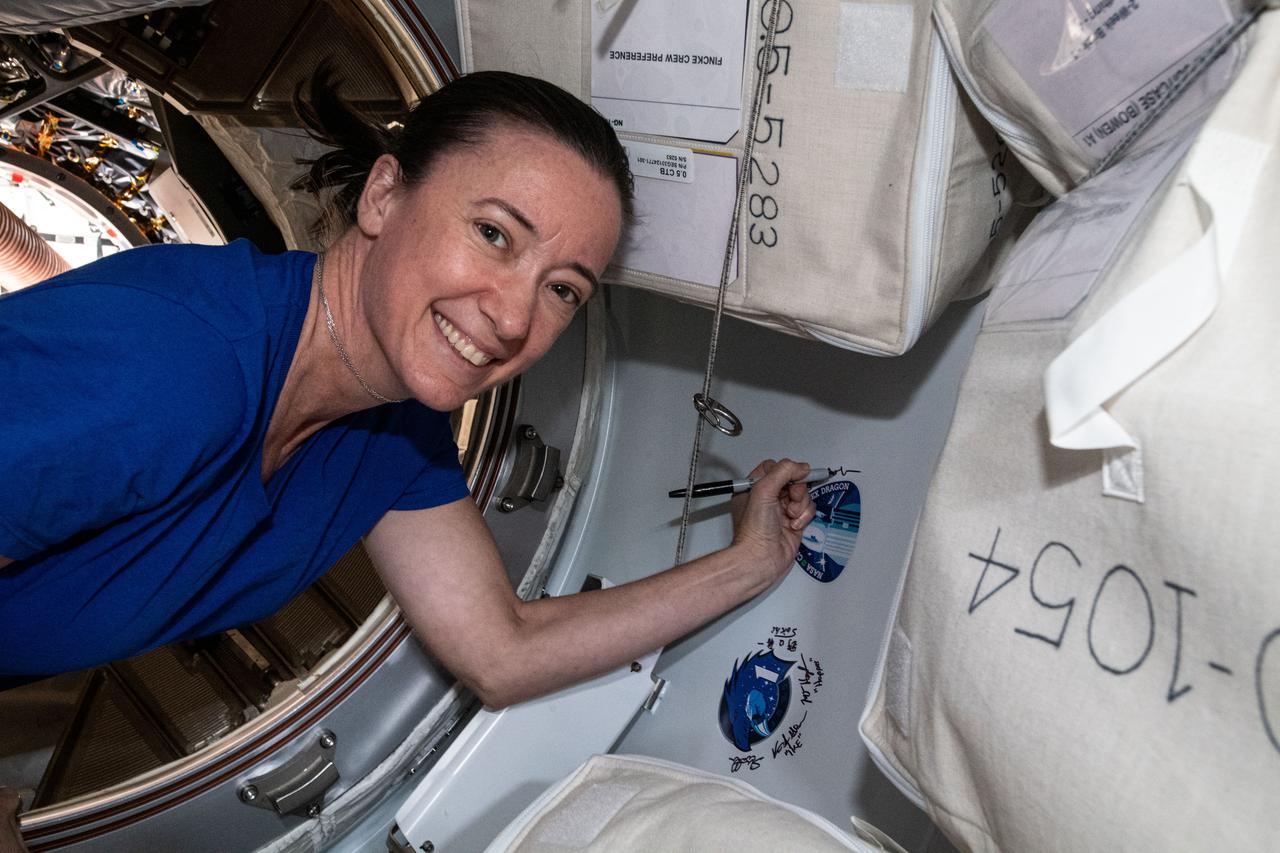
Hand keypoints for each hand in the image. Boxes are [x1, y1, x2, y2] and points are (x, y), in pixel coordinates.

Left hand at [729, 458, 816, 590]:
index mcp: (754, 488)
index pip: (774, 468)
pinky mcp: (794, 523)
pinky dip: (804, 517)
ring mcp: (781, 511)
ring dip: (800, 505)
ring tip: (790, 515)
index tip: (794, 475)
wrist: (761, 558)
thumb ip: (783, 472)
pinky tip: (793, 526)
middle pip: (792, 481)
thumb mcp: (763, 490)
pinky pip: (808, 511)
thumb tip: (801, 467)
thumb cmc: (754, 530)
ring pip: (803, 495)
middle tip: (791, 498)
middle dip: (796, 489)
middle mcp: (767, 499)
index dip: (786, 470)